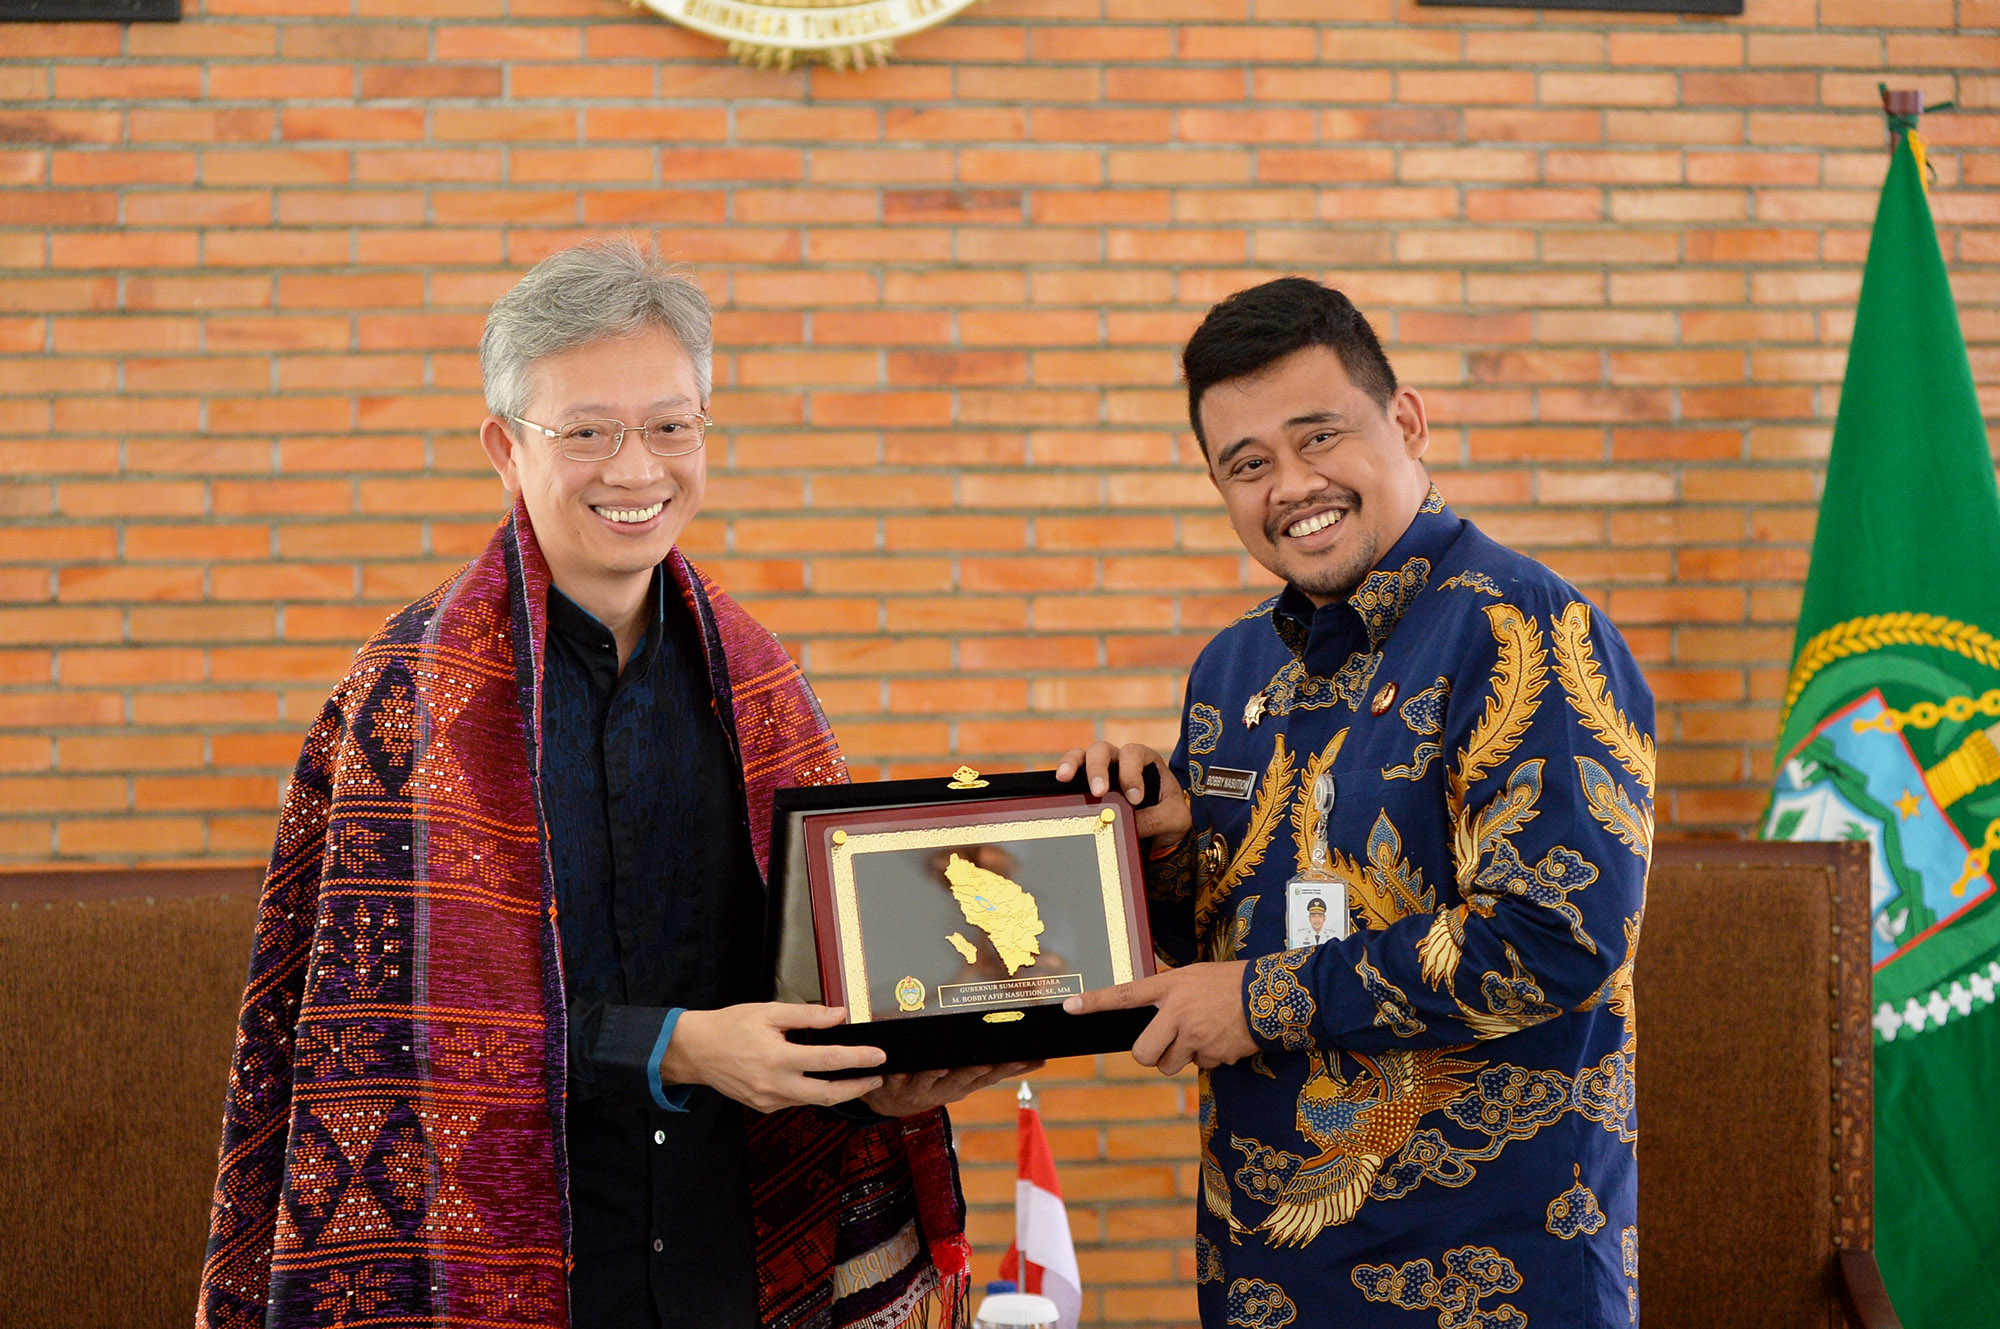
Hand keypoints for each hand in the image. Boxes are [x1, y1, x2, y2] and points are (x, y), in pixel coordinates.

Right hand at [661, 1003, 884, 1112]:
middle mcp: (775, 1085)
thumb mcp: (768, 1012)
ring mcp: (769, 1100)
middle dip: (857, 1087)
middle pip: (828, 1094)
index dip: (858, 1058)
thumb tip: (839, 1015)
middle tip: (877, 1077)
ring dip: (838, 1092)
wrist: (697, 1051)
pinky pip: (796, 1101)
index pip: (828, 1060)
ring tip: (857, 1080)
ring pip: (813, 1101)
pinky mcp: (764, 1107)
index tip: (879, 1056)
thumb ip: (807, 1015)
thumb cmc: (730, 1027)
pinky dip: (813, 1092)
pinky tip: (822, 1081)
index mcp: (777, 1058)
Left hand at [860, 1061, 1044, 1116]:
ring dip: (935, 1076)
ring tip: (942, 1067)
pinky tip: (901, 1066)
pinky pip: (895, 1077)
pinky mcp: (894, 1083)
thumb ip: (999, 1068)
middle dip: (974, 1072)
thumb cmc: (938, 1082)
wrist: (894, 1102)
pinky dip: (898, 1073)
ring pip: (928, 1081)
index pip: (991, 1076)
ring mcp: (918, 1088)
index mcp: (964, 1085)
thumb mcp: (968, 1078)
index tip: (1029, 1059)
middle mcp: (944, 1089)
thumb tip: (1039, 1059)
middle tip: (987, 1063)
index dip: (1009, 1070)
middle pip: (962, 1080)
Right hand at [1054, 740, 1191, 847]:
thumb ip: (1156, 819)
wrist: (1163, 828)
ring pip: (1083, 755)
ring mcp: (1101, 769)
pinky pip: (1072, 770)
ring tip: (1066, 779)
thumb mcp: (1175, 818)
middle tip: (1099, 792)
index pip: (1134, 755)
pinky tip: (1060, 781)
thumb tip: (1126, 825)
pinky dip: (1064, 771)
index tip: (1135, 798)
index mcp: (1145, 760)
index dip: (1132, 774)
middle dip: (1099, 769)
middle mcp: (1120, 759)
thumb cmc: (1170, 815)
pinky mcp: (1087, 783)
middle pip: (1103, 749)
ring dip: (1074, 764)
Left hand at [1063, 962, 1255, 1074]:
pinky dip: (1209, 1057)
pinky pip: (1201, 1066)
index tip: (1070, 1007)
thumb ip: (1170, 990)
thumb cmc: (1230, 981)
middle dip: (1151, 1055)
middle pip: (1143, 1054)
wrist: (1272, 995)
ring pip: (1171, 1065)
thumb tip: (1152, 1002)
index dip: (1095, 1002)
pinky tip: (1223, 1037)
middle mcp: (1177, 1013)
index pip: (1124, 995)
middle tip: (1164, 1044)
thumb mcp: (1194, 975)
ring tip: (1203, 1033)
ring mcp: (1195, 1037)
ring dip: (1182, 1057)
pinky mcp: (1213, 1055)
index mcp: (1169, 988)